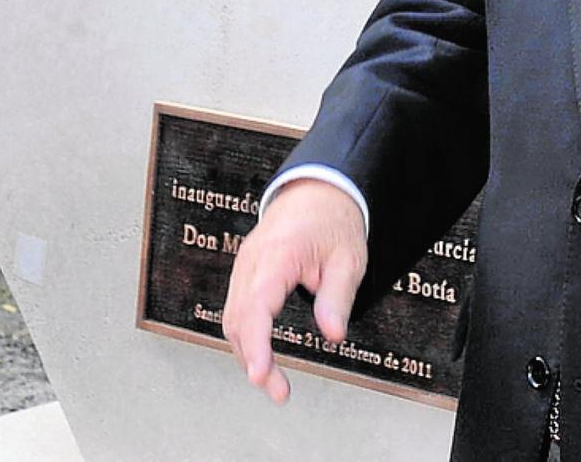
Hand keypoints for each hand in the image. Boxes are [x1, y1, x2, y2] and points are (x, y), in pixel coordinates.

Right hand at [222, 178, 366, 402]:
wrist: (319, 189)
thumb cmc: (333, 218)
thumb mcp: (348, 258)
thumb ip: (337, 297)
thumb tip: (333, 334)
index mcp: (278, 253)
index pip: (257, 306)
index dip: (257, 345)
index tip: (261, 375)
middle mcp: (253, 259)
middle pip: (239, 319)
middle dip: (254, 359)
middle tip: (278, 390)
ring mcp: (245, 264)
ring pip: (232, 317)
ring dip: (247, 352)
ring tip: (272, 380)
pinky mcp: (246, 270)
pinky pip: (237, 307)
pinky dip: (245, 335)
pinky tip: (260, 354)